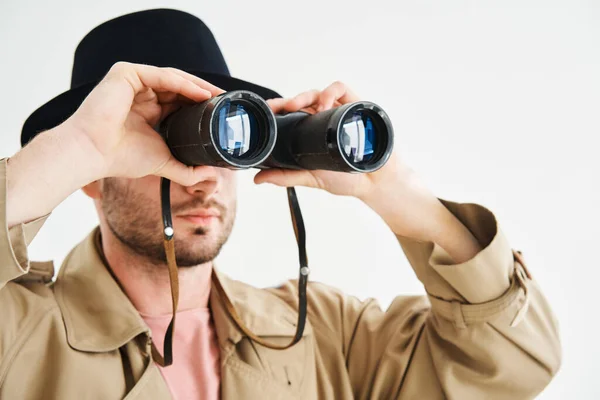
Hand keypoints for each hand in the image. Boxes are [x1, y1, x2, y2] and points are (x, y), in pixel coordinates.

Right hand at [64, 61, 224, 184]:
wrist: (94, 153)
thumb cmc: (121, 158)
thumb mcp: (163, 162)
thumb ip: (185, 169)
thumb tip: (210, 175)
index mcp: (147, 109)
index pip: (179, 100)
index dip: (200, 104)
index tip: (220, 111)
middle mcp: (140, 92)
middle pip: (178, 86)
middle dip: (202, 92)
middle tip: (223, 101)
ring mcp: (132, 81)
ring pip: (173, 78)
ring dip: (197, 86)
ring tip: (216, 96)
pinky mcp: (125, 73)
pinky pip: (161, 75)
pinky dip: (183, 83)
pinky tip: (201, 93)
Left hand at [254, 81, 455, 242]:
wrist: (375, 183)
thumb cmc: (346, 178)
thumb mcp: (310, 177)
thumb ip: (286, 176)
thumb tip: (258, 179)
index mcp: (312, 130)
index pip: (293, 113)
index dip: (279, 108)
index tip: (267, 110)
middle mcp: (325, 117)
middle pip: (303, 100)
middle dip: (288, 100)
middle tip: (278, 107)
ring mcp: (341, 111)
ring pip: (320, 92)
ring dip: (306, 95)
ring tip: (298, 105)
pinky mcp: (356, 107)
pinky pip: (342, 89)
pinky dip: (331, 91)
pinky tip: (325, 104)